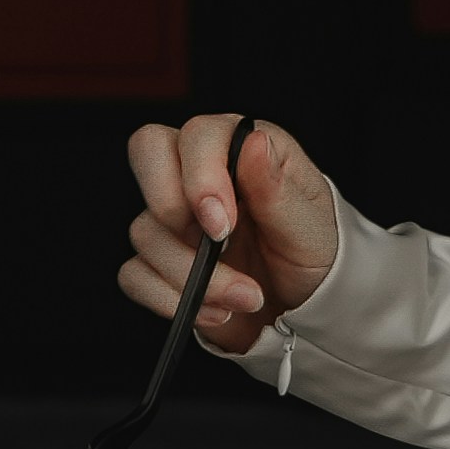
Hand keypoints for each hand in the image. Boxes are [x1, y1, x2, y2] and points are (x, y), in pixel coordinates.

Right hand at [119, 111, 344, 358]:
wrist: (306, 314)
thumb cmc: (315, 258)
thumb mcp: (310, 228)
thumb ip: (277, 189)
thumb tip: (253, 142)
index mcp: (241, 150)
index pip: (196, 134)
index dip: (200, 176)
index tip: (223, 223)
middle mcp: (200, 176)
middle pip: (147, 149)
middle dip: (169, 204)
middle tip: (213, 243)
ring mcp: (175, 219)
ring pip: (145, 231)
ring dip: (193, 276)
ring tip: (244, 298)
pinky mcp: (159, 263)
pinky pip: (134, 275)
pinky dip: (171, 301)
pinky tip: (216, 312)